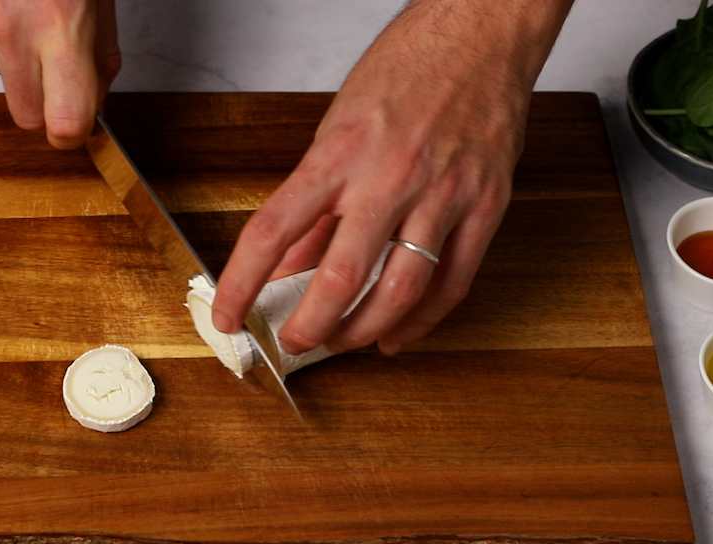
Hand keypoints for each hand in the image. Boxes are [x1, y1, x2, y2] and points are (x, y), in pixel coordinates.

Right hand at [0, 0, 119, 148]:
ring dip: (11, 52)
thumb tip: (91, 104)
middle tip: (52, 64)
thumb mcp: (99, 1)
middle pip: (25, 115)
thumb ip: (99, 58)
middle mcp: (12, 28)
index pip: (64, 123)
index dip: (72, 131)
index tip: (75, 124)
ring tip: (21, 5)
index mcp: (61, 29)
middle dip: (43, 101)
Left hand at [211, 0, 571, 354]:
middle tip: (294, 343)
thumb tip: (290, 263)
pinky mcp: (485, 205)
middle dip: (310, 326)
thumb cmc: (408, 66)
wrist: (482, 30)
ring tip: (343, 342)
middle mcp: (389, 176)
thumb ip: (317, 201)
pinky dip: (422, 319)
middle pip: (340, 277)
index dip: (242, 284)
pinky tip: (398, 332)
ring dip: (364, 331)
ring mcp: (442, 193)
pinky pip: (453, 282)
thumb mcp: (338, 125)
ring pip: (400, 291)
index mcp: (340, 152)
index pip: (274, 231)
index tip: (227, 316)